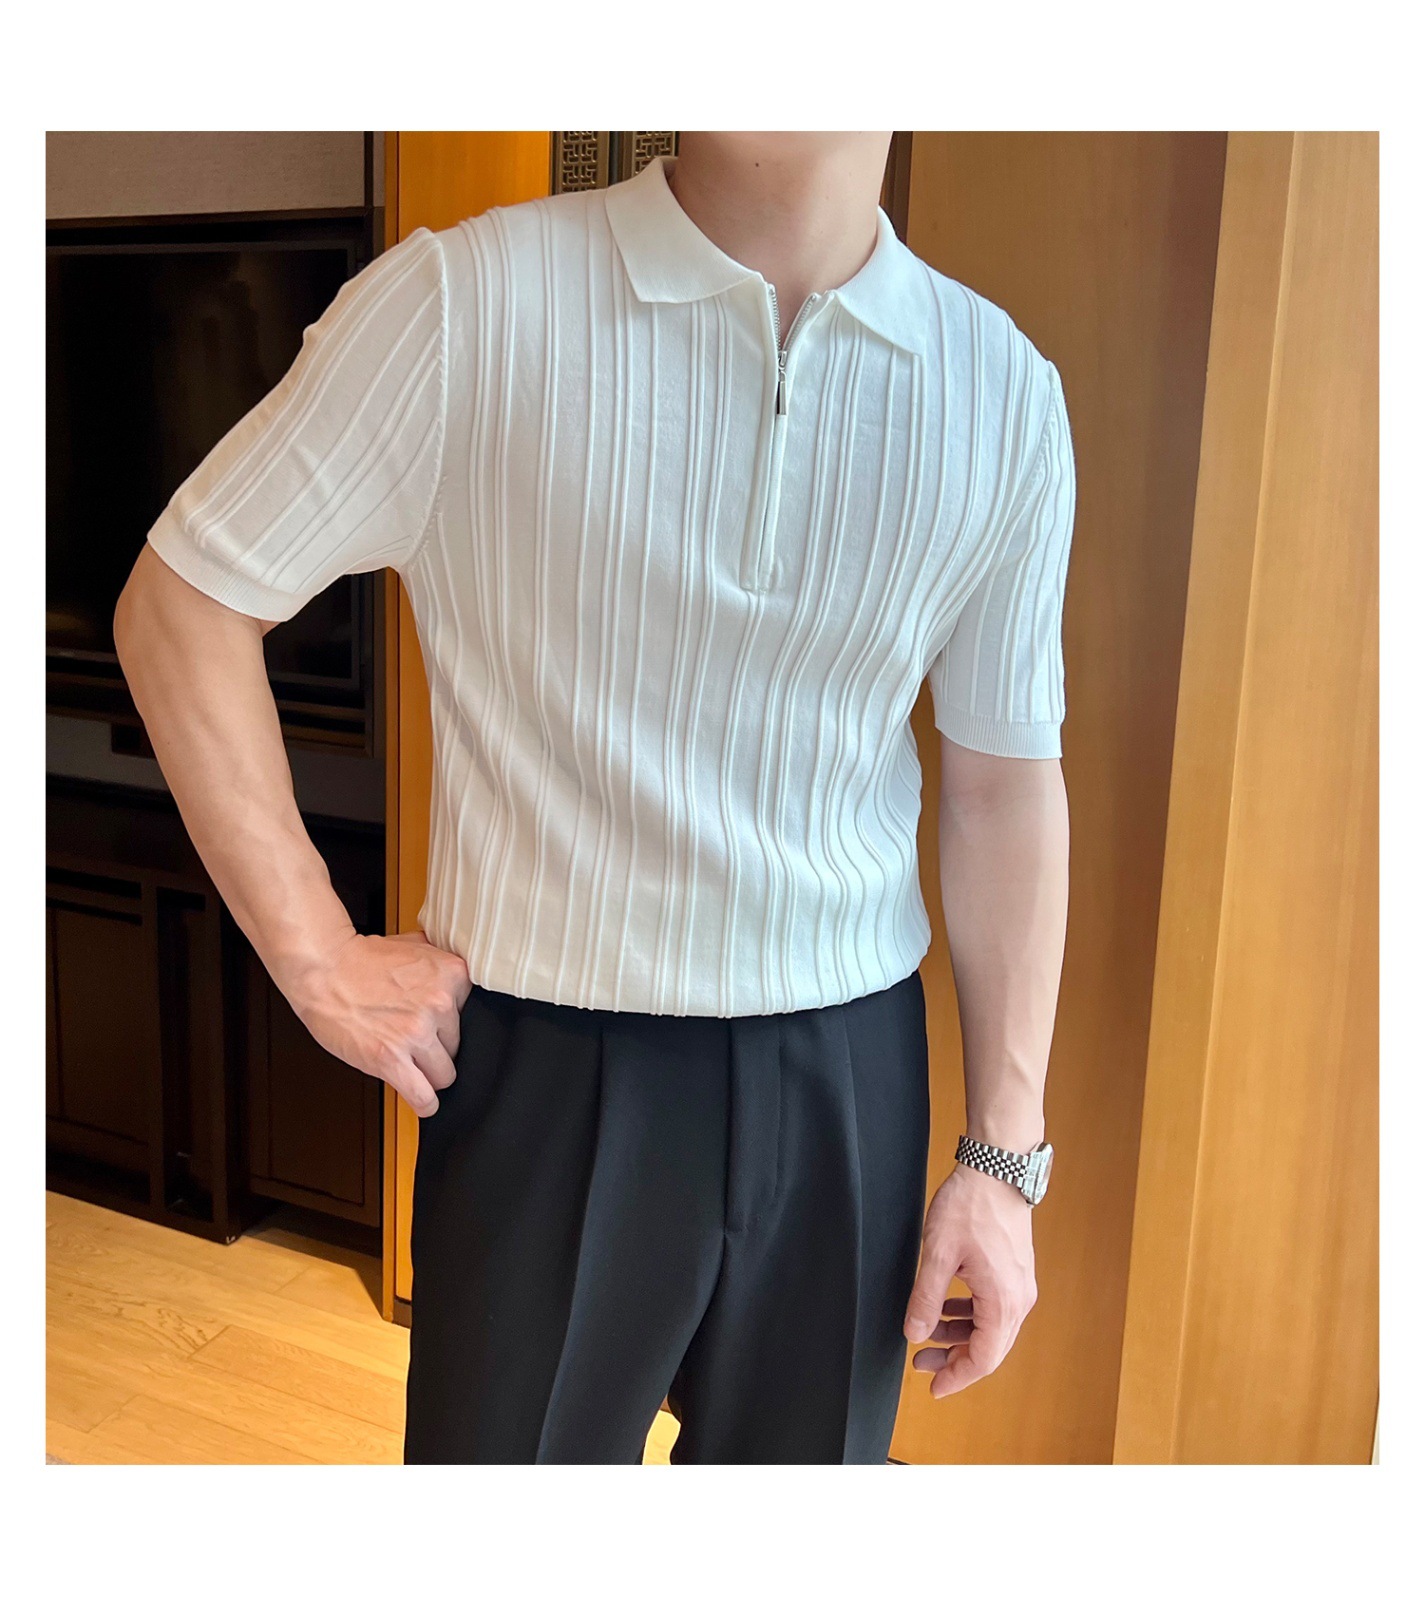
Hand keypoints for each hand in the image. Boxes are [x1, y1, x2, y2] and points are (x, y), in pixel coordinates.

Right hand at [282, 929, 472, 1117]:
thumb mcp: (414, 945)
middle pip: (458, 1048)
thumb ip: (441, 961)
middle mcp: (440, 1003)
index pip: (472, 1018)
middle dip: (437, 1049)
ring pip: (444, 1075)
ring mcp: (416, 1032)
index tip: (436, 1028)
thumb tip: (458, 973)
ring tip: (413, 1069)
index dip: (449, 1025)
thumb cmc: (361, 960)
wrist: (323, 967)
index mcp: (452, 974)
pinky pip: (424, 1096)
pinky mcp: (390, 1059)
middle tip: (412, 1042)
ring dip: (428, 1076)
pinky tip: (422, 1100)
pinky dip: (425, 1103)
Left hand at [902, 1163, 1037, 1396]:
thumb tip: (914, 1334)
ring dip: (958, 1336)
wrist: (997, 1169)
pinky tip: (944, 1307)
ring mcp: (1019, 1285)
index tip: (933, 1387)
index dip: (957, 1377)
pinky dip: (968, 1315)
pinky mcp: (1014, 1271)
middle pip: (989, 1348)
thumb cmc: (970, 1207)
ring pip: (990, 1328)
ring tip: (925, 1334)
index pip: (983, 1359)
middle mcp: (1019, 1300)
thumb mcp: (938, 1254)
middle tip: (920, 1363)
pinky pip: (993, 1307)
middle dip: (953, 1359)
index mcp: (1003, 1301)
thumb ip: (925, 1298)